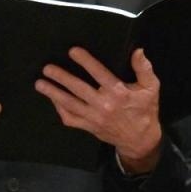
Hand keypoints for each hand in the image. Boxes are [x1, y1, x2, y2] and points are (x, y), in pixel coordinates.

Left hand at [37, 47, 161, 172]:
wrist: (140, 140)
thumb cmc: (145, 110)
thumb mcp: (151, 88)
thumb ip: (144, 69)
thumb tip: (138, 51)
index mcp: (119, 93)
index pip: (99, 74)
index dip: (85, 61)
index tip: (72, 51)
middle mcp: (104, 105)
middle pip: (78, 88)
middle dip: (61, 78)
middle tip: (47, 68)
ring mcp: (94, 118)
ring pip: (70, 104)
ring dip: (53, 93)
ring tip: (40, 83)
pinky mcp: (89, 126)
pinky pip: (70, 119)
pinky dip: (59, 109)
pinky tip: (52, 100)